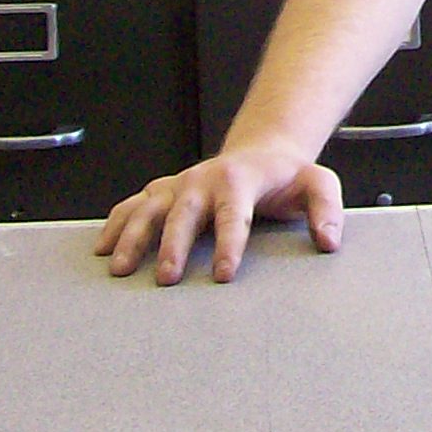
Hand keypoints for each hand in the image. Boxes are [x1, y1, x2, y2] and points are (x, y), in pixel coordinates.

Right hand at [94, 144, 344, 283]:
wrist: (262, 152)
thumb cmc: (289, 176)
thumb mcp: (318, 184)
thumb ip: (327, 209)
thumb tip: (328, 241)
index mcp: (241, 178)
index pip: (234, 212)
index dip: (230, 243)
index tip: (225, 274)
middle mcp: (204, 179)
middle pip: (184, 212)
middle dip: (173, 244)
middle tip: (166, 278)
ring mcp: (181, 184)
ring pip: (149, 207)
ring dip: (133, 236)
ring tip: (119, 267)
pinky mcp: (165, 191)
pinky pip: (134, 204)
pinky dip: (116, 223)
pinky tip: (102, 247)